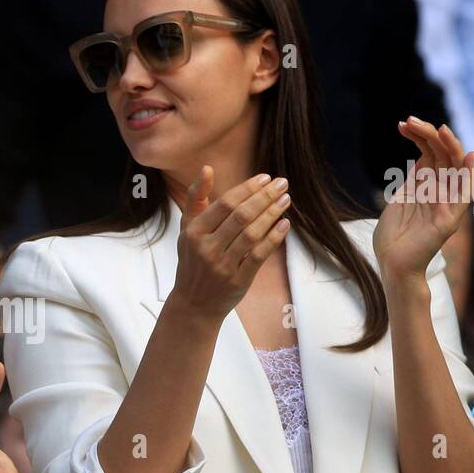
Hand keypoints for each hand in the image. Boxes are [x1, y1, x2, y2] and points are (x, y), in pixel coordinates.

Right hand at [168, 167, 290, 318]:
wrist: (194, 303)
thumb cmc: (193, 261)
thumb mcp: (187, 229)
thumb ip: (196, 198)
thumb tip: (207, 169)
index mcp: (194, 232)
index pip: (226, 203)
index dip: (248, 188)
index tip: (266, 178)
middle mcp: (206, 248)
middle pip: (242, 216)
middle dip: (265, 197)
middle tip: (282, 184)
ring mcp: (222, 265)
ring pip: (252, 234)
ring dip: (272, 214)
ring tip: (286, 200)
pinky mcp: (237, 280)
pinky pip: (259, 255)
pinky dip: (273, 238)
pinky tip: (284, 225)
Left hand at [374, 117, 473, 280]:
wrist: (392, 266)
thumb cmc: (393, 238)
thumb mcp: (401, 199)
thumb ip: (413, 180)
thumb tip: (422, 156)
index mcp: (427, 186)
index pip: (430, 153)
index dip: (419, 136)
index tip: (401, 124)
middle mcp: (440, 191)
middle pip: (442, 155)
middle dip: (428, 135)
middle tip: (410, 120)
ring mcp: (447, 203)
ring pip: (456, 168)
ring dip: (449, 146)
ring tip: (438, 129)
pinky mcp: (450, 219)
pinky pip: (465, 194)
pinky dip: (469, 175)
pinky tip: (468, 156)